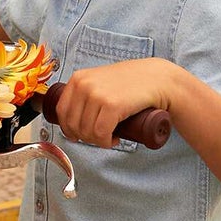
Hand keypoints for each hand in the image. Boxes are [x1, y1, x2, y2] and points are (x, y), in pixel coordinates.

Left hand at [52, 59, 182, 147]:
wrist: (157, 79)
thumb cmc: (131, 83)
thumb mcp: (101, 81)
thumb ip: (86, 92)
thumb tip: (72, 119)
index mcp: (78, 78)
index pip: (62, 112)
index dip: (69, 129)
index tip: (79, 136)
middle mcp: (84, 85)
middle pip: (73, 125)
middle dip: (85, 137)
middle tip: (100, 137)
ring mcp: (97, 94)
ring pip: (87, 132)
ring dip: (98, 141)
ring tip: (110, 137)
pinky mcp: (112, 105)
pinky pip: (100, 134)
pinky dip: (106, 142)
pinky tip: (114, 139)